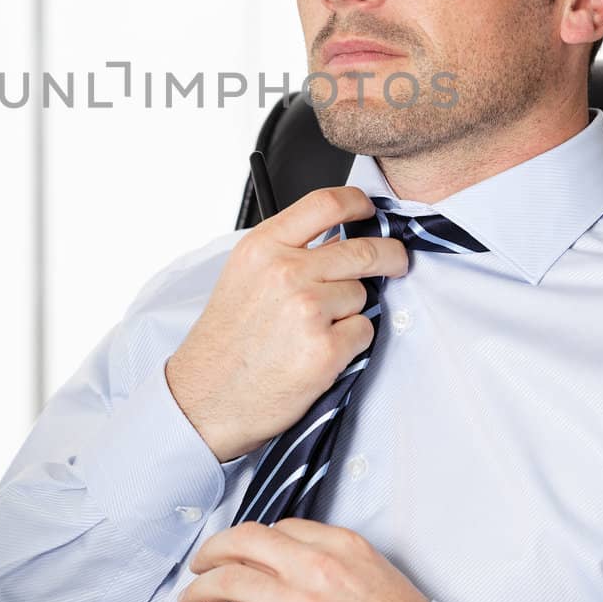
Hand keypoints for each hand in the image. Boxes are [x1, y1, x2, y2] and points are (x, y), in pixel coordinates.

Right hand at [165, 187, 408, 462]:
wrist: (206, 397)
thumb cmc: (226, 341)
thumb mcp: (244, 275)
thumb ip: (287, 250)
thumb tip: (338, 238)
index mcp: (263, 247)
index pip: (326, 203)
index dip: (358, 203)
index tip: (370, 210)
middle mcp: (286, 272)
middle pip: (364, 249)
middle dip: (390, 256)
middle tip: (396, 262)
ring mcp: (308, 310)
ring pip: (363, 294)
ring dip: (352, 310)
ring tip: (315, 329)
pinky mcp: (325, 349)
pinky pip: (364, 331)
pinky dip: (351, 342)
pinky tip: (320, 351)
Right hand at [176, 518, 429, 601]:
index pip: (231, 580)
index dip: (201, 588)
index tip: (191, 596)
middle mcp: (316, 572)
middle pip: (244, 539)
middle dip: (212, 551)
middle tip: (201, 568)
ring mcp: (337, 550)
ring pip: (273, 526)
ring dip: (246, 539)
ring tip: (234, 556)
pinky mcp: (354, 542)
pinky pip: (307, 526)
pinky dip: (283, 535)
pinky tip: (276, 549)